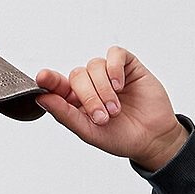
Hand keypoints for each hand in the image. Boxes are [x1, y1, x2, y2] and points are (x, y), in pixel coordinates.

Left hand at [34, 48, 187, 170]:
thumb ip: (65, 114)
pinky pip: (114, 54)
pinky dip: (114, 68)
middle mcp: (91, 84)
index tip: (42, 78)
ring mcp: (108, 73)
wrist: (152, 139)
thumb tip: (42, 98)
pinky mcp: (127, 64)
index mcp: (77, 101)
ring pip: (94, 66)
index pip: (58, 85)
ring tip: (115, 109)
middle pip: (77, 75)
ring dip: (103, 89)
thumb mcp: (89, 132)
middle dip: (88, 97)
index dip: (50, 80)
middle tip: (103, 117)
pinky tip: (120, 85)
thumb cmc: (121, 138)